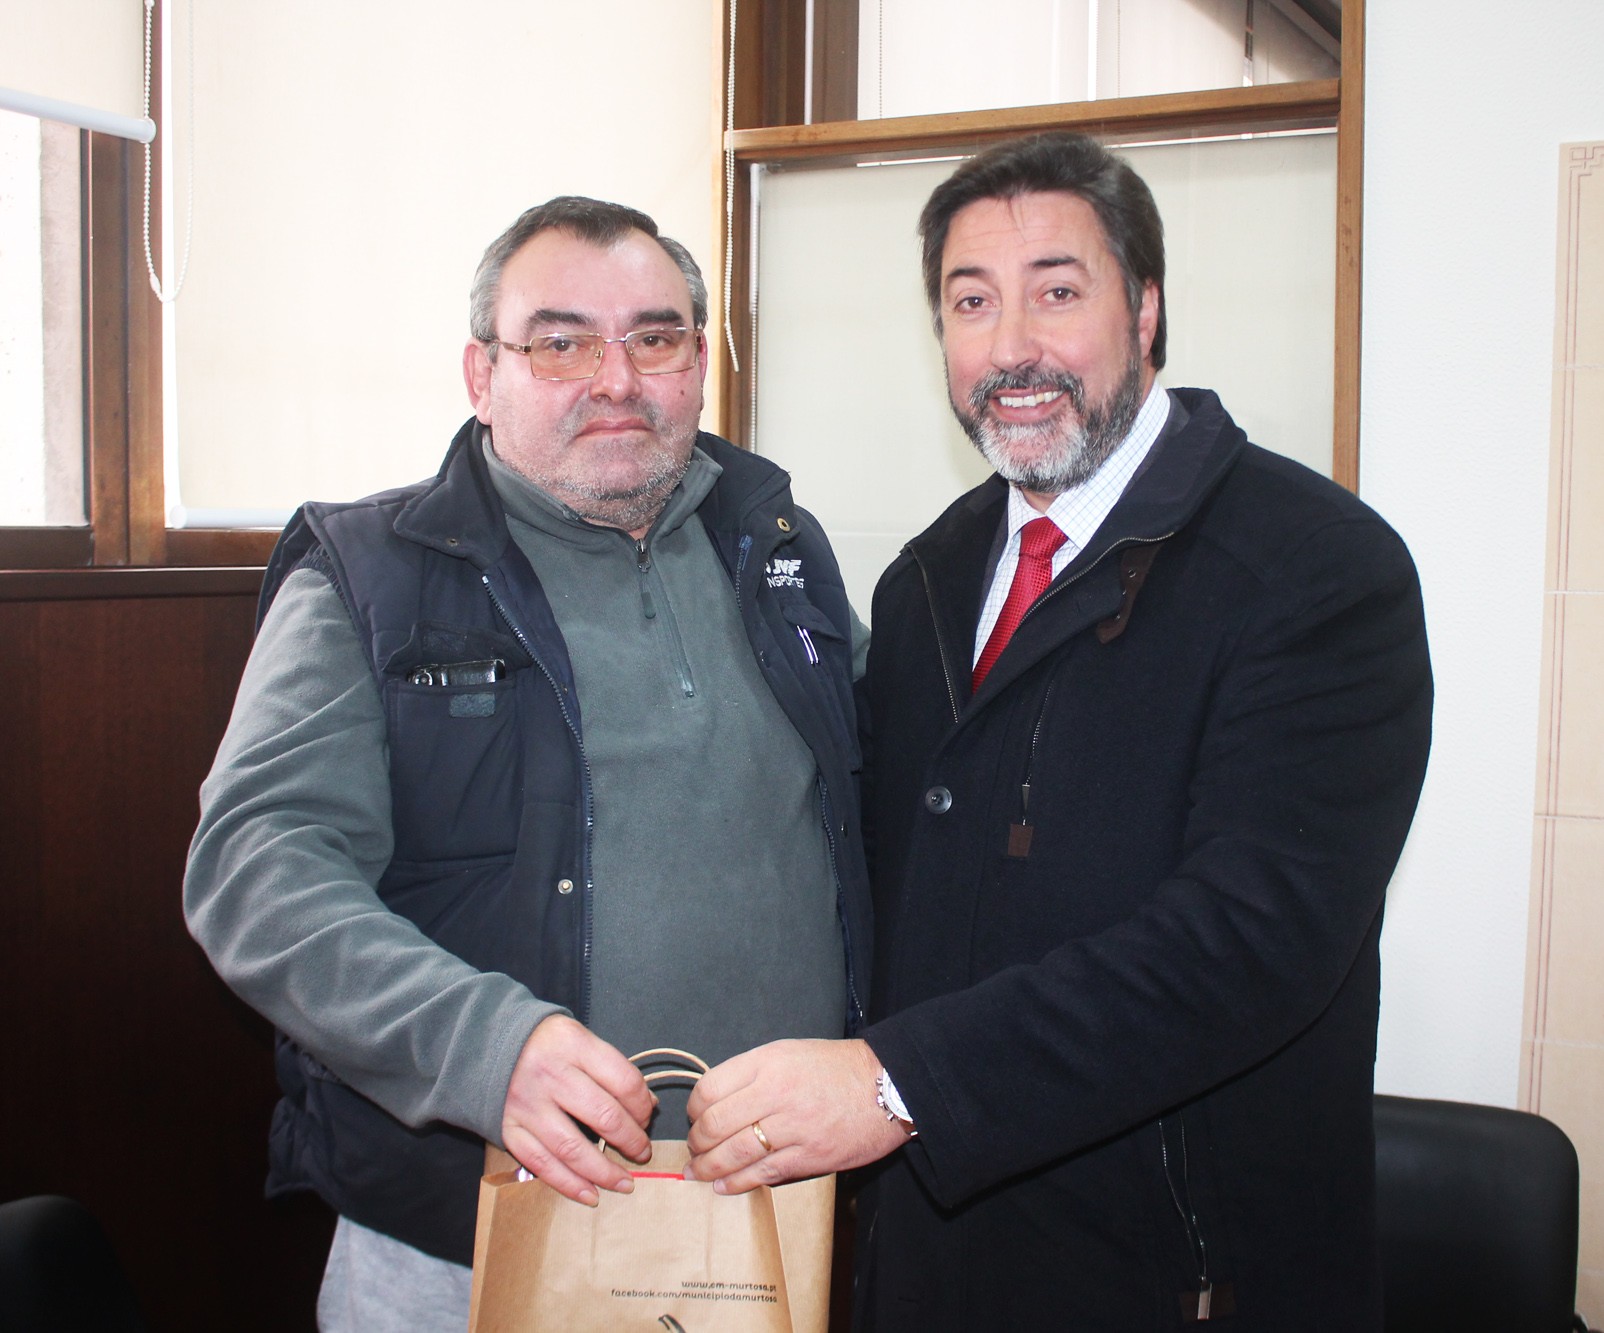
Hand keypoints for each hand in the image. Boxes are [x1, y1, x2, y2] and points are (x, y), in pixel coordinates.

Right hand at [500, 1015, 655, 1205]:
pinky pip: (542, 1164)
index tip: (648, 1117)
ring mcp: (527, 1105)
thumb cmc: (545, 1044)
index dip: (643, 1105)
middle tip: (643, 1152)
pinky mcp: (509, 1131)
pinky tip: (591, 1195)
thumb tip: (648, 1104)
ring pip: (573, 1148)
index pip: (623, 1080)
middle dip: (631, 1140)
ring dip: (604, 1172)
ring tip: (625, 1183)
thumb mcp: (579, 1038)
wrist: (484, 1045)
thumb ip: (612, 1068)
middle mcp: (550, 1075)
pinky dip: (569, 1185)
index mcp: (573, 1045)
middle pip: (603, 1115)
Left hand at [684, 1039, 910, 1193]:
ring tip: (699, 1171)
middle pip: (715, 1124)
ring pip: (734, 1153)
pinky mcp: (809, 1157)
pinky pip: (762, 1174)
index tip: (694, 1117)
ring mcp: (793, 1127)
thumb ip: (753, 1073)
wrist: (887, 1085)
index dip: (694, 1108)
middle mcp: (776, 1092)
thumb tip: (717, 1102)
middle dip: (697, 1141)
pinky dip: (736, 1182)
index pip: (710, 1088)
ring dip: (709, 1166)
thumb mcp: (789, 1052)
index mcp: (768, 1062)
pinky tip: (723, 1185)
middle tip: (695, 1148)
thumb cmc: (837, 1068)